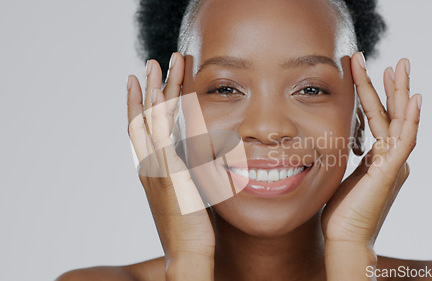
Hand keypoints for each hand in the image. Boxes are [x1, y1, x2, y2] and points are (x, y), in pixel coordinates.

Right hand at [127, 53, 214, 279]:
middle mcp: (149, 165)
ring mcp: (156, 167)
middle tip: (149, 64)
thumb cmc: (190, 230)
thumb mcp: (187, 195)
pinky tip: (165, 90)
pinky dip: (162, 109)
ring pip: (151, 119)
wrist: (186, 253)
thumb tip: (202, 158)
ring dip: (154, 89)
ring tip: (156, 64)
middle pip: (142, 118)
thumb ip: (189, 173)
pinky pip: (164, 133)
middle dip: (146, 89)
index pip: (144, 131)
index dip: (141, 106)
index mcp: (152, 170)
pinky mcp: (169, 171)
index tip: (143, 85)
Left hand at [321, 53, 420, 279]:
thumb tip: (335, 143)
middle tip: (398, 61)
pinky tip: (414, 100)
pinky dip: (411, 120)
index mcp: (379, 158)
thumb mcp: (341, 175)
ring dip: (401, 93)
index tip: (370, 73)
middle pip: (395, 115)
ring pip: (400, 121)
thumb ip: (345, 157)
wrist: (344, 237)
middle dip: (395, 86)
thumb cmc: (341, 211)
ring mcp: (393, 164)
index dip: (376, 95)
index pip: (379, 119)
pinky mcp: (390, 173)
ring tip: (401, 66)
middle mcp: (391, 158)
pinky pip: (404, 142)